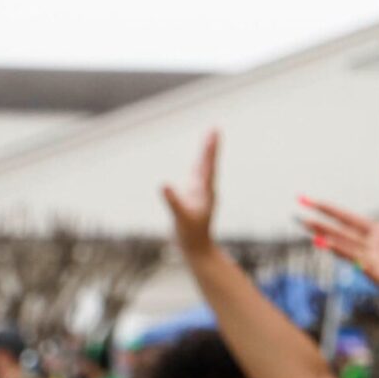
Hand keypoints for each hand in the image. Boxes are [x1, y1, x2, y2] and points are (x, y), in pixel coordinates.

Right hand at [161, 132, 222, 255]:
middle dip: (210, 146)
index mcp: (205, 191)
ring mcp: (201, 194)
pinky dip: (198, 166)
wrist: (197, 249)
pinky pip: (197, 178)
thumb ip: (173, 201)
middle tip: (215, 128)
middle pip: (208, 163)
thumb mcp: (179, 217)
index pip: (208, 165)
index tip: (214, 132)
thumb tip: (163, 185)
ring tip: (210, 138)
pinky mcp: (195, 199)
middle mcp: (206, 190)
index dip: (210, 148)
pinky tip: (198, 163)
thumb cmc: (189, 234)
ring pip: (204, 169)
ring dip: (206, 154)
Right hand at [297, 178, 378, 310]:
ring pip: (351, 252)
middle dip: (321, 226)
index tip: (309, 200)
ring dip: (335, 246)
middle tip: (299, 217)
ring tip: (318, 238)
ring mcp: (377, 263)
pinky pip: (371, 270)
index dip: (329, 210)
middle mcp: (372, 247)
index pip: (348, 219)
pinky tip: (356, 260)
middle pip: (342, 234)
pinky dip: (362, 264)